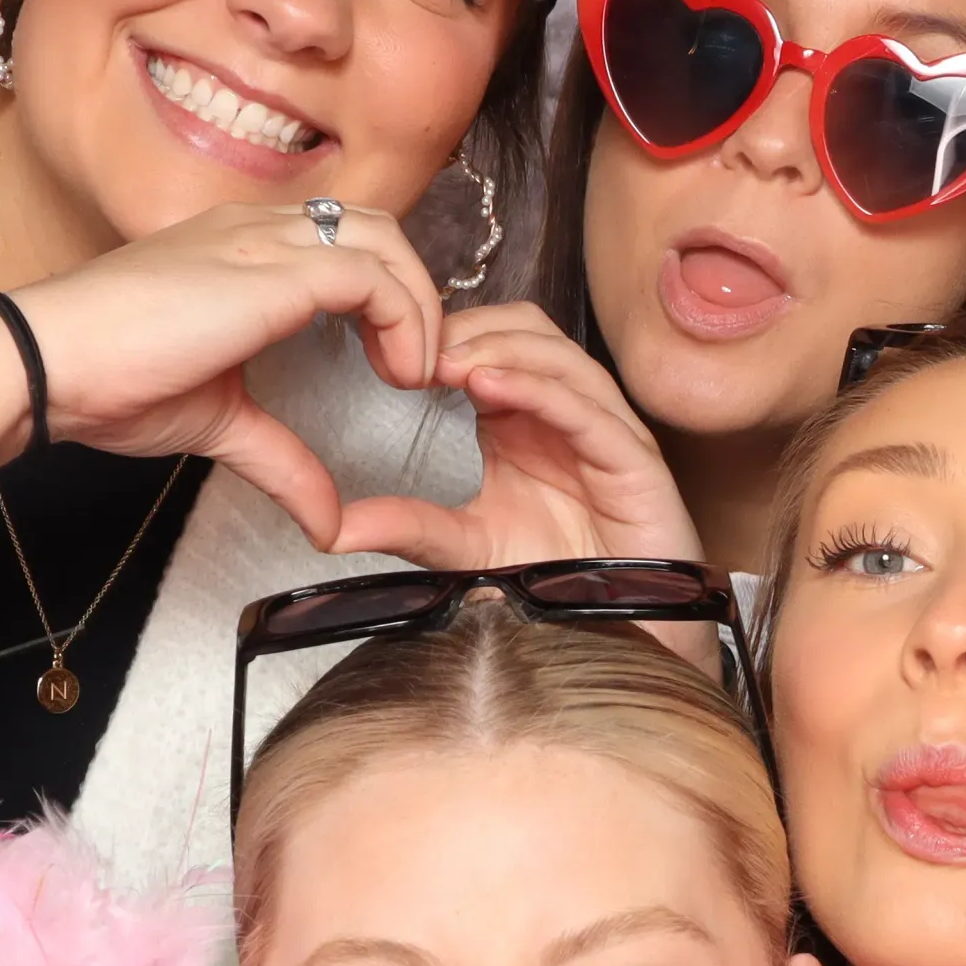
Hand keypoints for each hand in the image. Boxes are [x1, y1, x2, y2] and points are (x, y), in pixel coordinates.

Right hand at [0, 201, 443, 548]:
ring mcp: (263, 243)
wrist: (46, 364)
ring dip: (418, 307)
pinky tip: (396, 373)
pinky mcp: (269, 273)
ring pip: (385, 241)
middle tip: (416, 366)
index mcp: (241, 249)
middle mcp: (258, 231)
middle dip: (415, 292)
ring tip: (412, 374)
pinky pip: (370, 276)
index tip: (393, 363)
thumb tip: (326, 523)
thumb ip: (282, 461)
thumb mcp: (220, 424)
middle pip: (378, 227)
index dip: (386, 294)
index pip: (343, 240)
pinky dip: (404, 320)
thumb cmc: (108, 382)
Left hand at [329, 303, 703, 569]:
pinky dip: (539, 389)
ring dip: (502, 348)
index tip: (389, 346)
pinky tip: (490, 386)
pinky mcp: (635, 460)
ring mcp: (606, 432)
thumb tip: (329, 528)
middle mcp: (567, 414)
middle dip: (472, 329)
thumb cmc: (556, 585)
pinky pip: (589, 410)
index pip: (493, 341)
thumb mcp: (464, 548)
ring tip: (447, 362)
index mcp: (525, 420)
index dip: (447, 332)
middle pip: (529, 330)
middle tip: (416, 348)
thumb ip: (408, 527)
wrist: (618, 636)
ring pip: (560, 358)